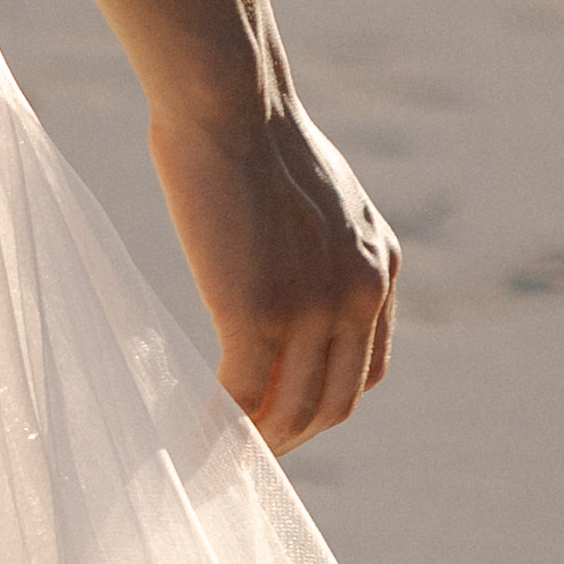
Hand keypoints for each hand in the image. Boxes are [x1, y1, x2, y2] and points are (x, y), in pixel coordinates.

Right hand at [154, 99, 396, 449]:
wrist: (229, 105)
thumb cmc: (247, 133)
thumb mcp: (311, 195)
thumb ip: (312, 245)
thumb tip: (275, 267)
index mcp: (379, 264)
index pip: (365, 367)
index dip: (322, 404)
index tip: (278, 419)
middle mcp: (360, 293)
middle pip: (336, 400)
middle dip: (291, 438)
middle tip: (242, 457)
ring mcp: (313, 307)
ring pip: (292, 406)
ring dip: (253, 443)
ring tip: (210, 456)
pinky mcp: (258, 312)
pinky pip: (238, 391)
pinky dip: (213, 423)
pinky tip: (183, 429)